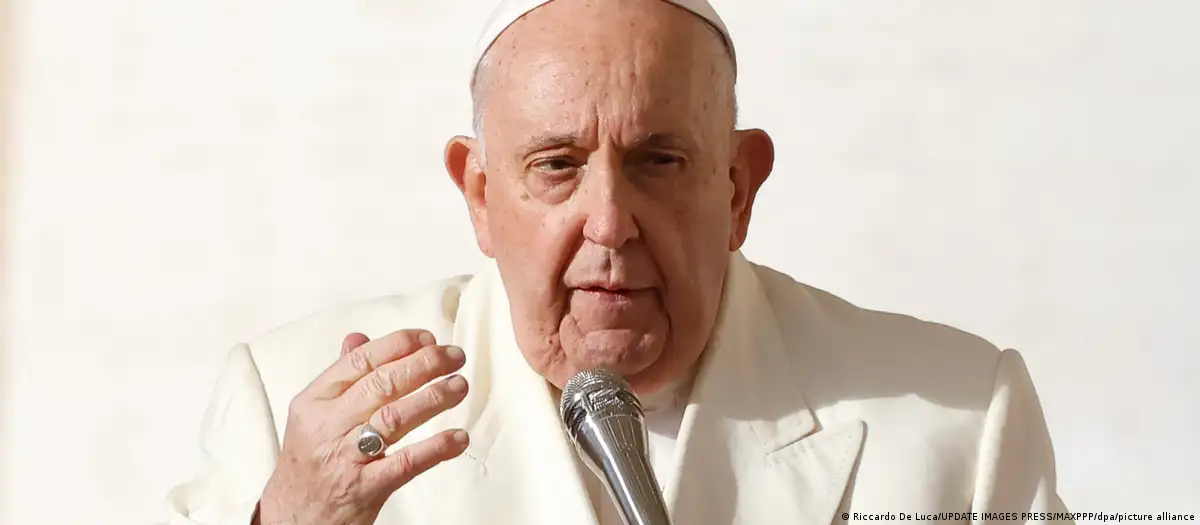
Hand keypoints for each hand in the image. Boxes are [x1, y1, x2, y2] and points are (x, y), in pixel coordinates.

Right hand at [256, 330, 469, 524]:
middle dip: (423, 365)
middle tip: (454, 357)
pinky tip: (458, 437)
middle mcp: (327, 427)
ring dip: (433, 399)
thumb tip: (359, 338)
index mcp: (314, 402)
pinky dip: (435, 448)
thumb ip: (339, 378)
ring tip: (459, 386)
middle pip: (381, 385)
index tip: (428, 338)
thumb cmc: (308, 464)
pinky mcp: (365, 489)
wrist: (293, 519)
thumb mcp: (312, 416)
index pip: (359, 362)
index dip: (397, 345)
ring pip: (394, 419)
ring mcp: (346, 459)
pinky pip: (405, 463)